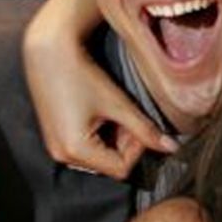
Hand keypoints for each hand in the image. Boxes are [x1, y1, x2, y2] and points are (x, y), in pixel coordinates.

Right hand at [23, 0, 175, 179]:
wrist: (49, 53)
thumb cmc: (82, 76)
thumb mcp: (118, 104)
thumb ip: (145, 129)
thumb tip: (172, 148)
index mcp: (75, 151)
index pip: (121, 168)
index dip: (137, 148)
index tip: (139, 122)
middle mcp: (62, 155)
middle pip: (109, 164)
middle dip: (125, 143)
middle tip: (127, 114)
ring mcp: (56, 148)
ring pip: (100, 156)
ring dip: (114, 138)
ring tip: (114, 111)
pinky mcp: (55, 138)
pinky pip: (86, 147)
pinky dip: (100, 134)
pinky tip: (100, 112)